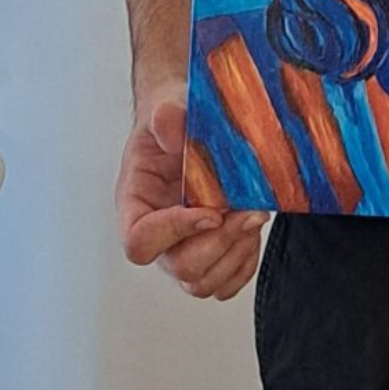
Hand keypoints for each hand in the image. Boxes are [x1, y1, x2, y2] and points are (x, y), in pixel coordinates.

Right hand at [116, 79, 268, 300]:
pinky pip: (225, 283)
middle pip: (179, 267)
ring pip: (203, 282)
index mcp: (136, 203)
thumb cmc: (172, 120)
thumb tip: (176, 133)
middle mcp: (157, 233)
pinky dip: (244, 263)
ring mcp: (183, 247)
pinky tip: (251, 231)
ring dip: (234, 254)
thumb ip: (166, 117)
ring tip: (252, 217)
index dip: (174, 232)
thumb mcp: (165, 106)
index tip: (210, 210)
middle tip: (246, 211)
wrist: (190, 124)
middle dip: (219, 242)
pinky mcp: (211, 251)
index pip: (139, 242)